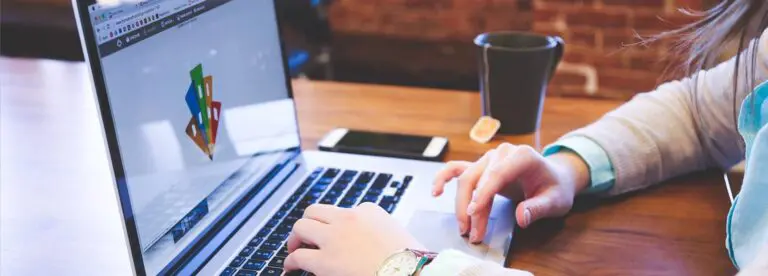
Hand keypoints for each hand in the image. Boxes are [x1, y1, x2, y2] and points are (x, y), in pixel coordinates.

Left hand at [284, 203, 424, 275]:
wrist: (411, 273)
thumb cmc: (411, 261)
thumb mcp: (399, 235)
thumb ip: (381, 233)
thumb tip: (376, 244)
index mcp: (369, 210)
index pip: (344, 211)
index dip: (337, 226)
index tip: (336, 236)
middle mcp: (348, 218)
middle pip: (315, 211)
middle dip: (309, 223)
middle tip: (306, 236)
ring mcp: (334, 238)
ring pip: (301, 226)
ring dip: (296, 238)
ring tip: (295, 249)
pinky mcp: (324, 260)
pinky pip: (298, 256)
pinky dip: (290, 261)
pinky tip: (291, 267)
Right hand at [433, 143, 589, 242]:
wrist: (554, 178)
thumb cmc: (555, 188)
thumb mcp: (555, 200)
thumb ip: (539, 208)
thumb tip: (522, 217)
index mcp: (522, 155)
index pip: (497, 174)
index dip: (484, 193)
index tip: (474, 213)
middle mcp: (501, 153)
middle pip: (477, 178)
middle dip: (472, 207)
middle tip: (473, 233)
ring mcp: (489, 158)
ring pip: (466, 179)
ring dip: (461, 204)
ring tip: (464, 228)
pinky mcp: (481, 166)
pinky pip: (457, 169)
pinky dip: (444, 178)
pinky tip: (436, 191)